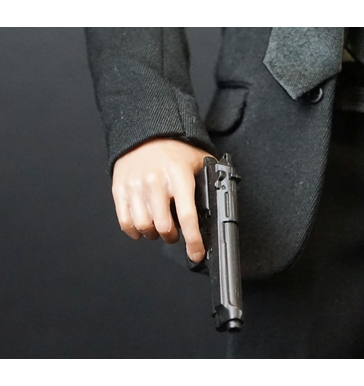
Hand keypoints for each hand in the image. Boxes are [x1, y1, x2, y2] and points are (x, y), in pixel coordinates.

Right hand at [111, 138, 213, 262]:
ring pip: (144, 227)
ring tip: (160, 227)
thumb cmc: (174, 149)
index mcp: (178, 176)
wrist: (145, 132)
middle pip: (164, 227)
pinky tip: (143, 227)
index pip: (187, 215)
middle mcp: (156, 182)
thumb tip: (221, 202)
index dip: (193, 240)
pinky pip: (125, 222)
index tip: (197, 253)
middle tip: (176, 233)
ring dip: (154, 234)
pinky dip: (135, 231)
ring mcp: (135, 187)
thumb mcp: (199, 161)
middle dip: (172, 237)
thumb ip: (209, 181)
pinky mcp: (119, 190)